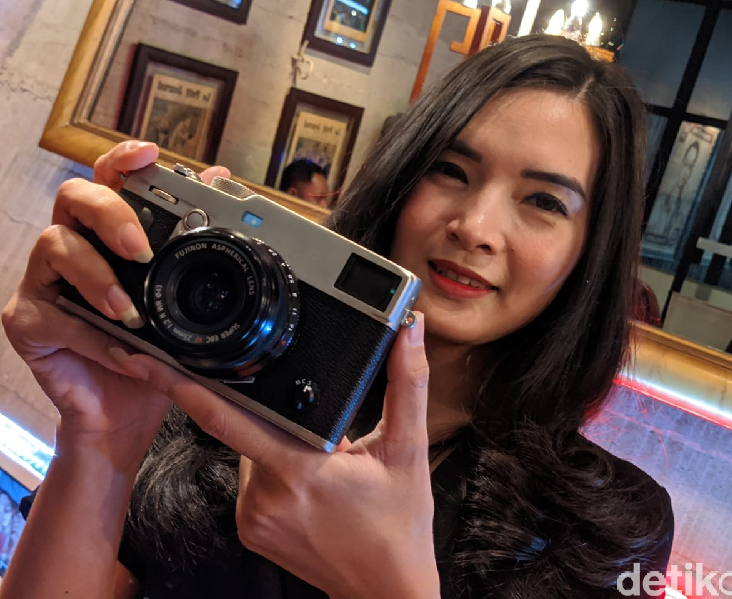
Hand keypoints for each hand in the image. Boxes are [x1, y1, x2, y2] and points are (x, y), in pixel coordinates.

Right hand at [1, 140, 229, 468]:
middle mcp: (73, 246)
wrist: (130, 409)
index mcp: (108, 234)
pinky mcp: (28, 320)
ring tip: (130, 313)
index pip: (108, 181)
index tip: (151, 153)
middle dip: (110, 213)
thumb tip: (219, 181)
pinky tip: (121, 352)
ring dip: (98, 277)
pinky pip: (52, 313)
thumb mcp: (181, 298)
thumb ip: (192, 241)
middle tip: (141, 248)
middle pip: (73, 197)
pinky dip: (91, 334)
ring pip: (55, 245)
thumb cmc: (154, 348)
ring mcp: (45, 280)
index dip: (124, 159)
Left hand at [112, 314, 439, 598]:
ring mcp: (252, 518)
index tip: (147, 359)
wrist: (387, 589)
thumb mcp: (407, 450)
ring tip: (325, 462)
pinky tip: (310, 480)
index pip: (226, 416)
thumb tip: (408, 334)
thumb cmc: (399, 524)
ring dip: (276, 440)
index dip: (182, 384)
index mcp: (298, 470)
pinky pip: (250, 478)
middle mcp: (263, 497)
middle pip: (245, 426)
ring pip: (248, 451)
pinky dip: (273, 466)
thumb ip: (406, 385)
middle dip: (275, 413)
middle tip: (325, 439)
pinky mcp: (250, 530)